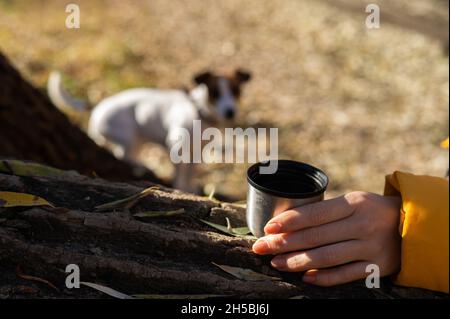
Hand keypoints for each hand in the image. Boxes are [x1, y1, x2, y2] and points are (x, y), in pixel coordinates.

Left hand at [252, 192, 401, 285]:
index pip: (315, 213)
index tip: (268, 228)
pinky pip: (345, 274)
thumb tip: (287, 224)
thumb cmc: (371, 211)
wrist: (412, 226)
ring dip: (298, 261)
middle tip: (262, 247)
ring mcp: (370, 247)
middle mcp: (362, 224)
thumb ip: (326, 211)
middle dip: (284, 243)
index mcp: (354, 203)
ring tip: (277, 263)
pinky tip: (305, 277)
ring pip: (327, 257)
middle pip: (316, 236)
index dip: (289, 221)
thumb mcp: (353, 201)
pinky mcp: (377, 266)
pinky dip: (324, 277)